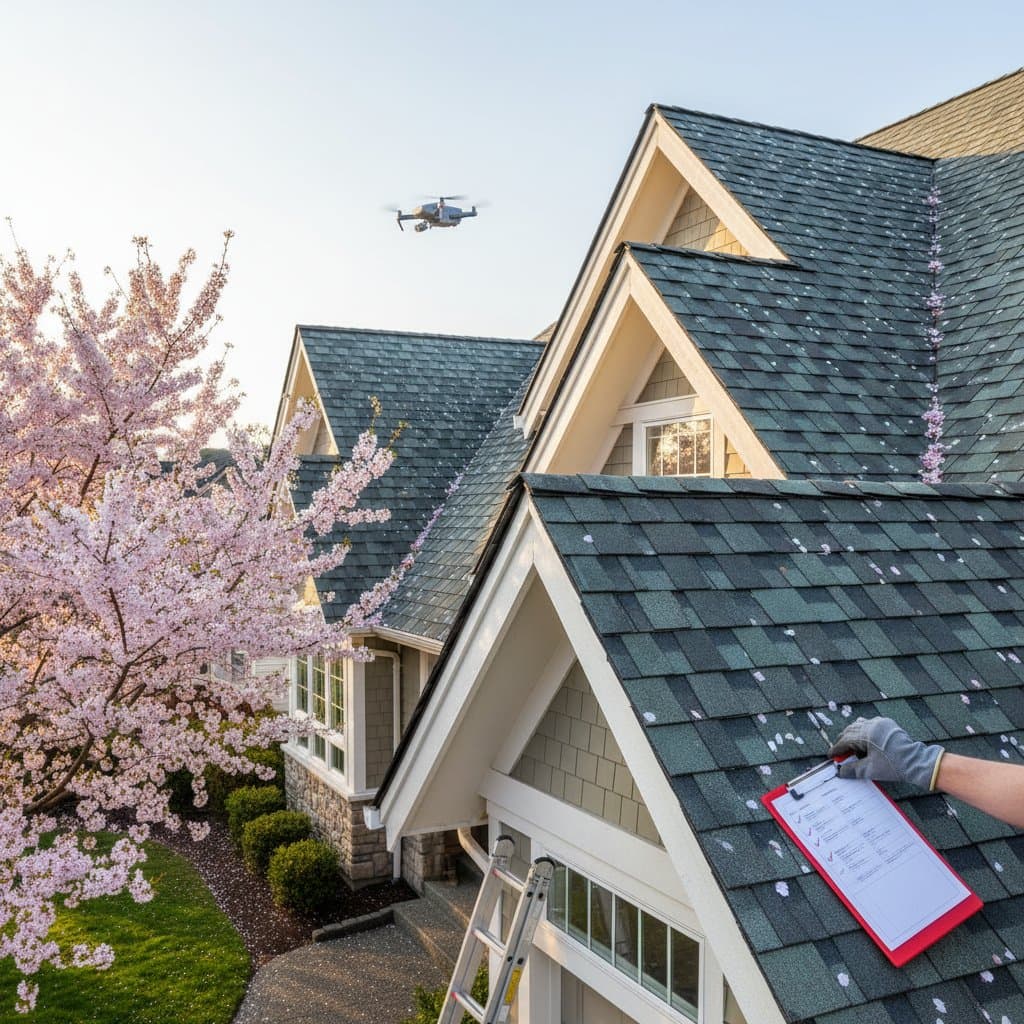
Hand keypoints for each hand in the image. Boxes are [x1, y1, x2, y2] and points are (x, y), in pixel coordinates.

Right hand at [828, 717, 943, 790]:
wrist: (917, 762)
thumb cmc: (894, 766)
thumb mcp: (871, 770)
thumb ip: (852, 770)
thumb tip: (839, 771)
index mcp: (866, 734)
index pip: (844, 741)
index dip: (836, 749)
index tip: (831, 756)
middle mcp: (871, 725)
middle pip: (850, 731)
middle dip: (843, 742)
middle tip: (840, 754)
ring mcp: (879, 722)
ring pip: (858, 726)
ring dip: (853, 736)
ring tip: (852, 749)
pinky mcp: (886, 724)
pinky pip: (869, 724)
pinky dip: (863, 732)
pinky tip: (865, 741)